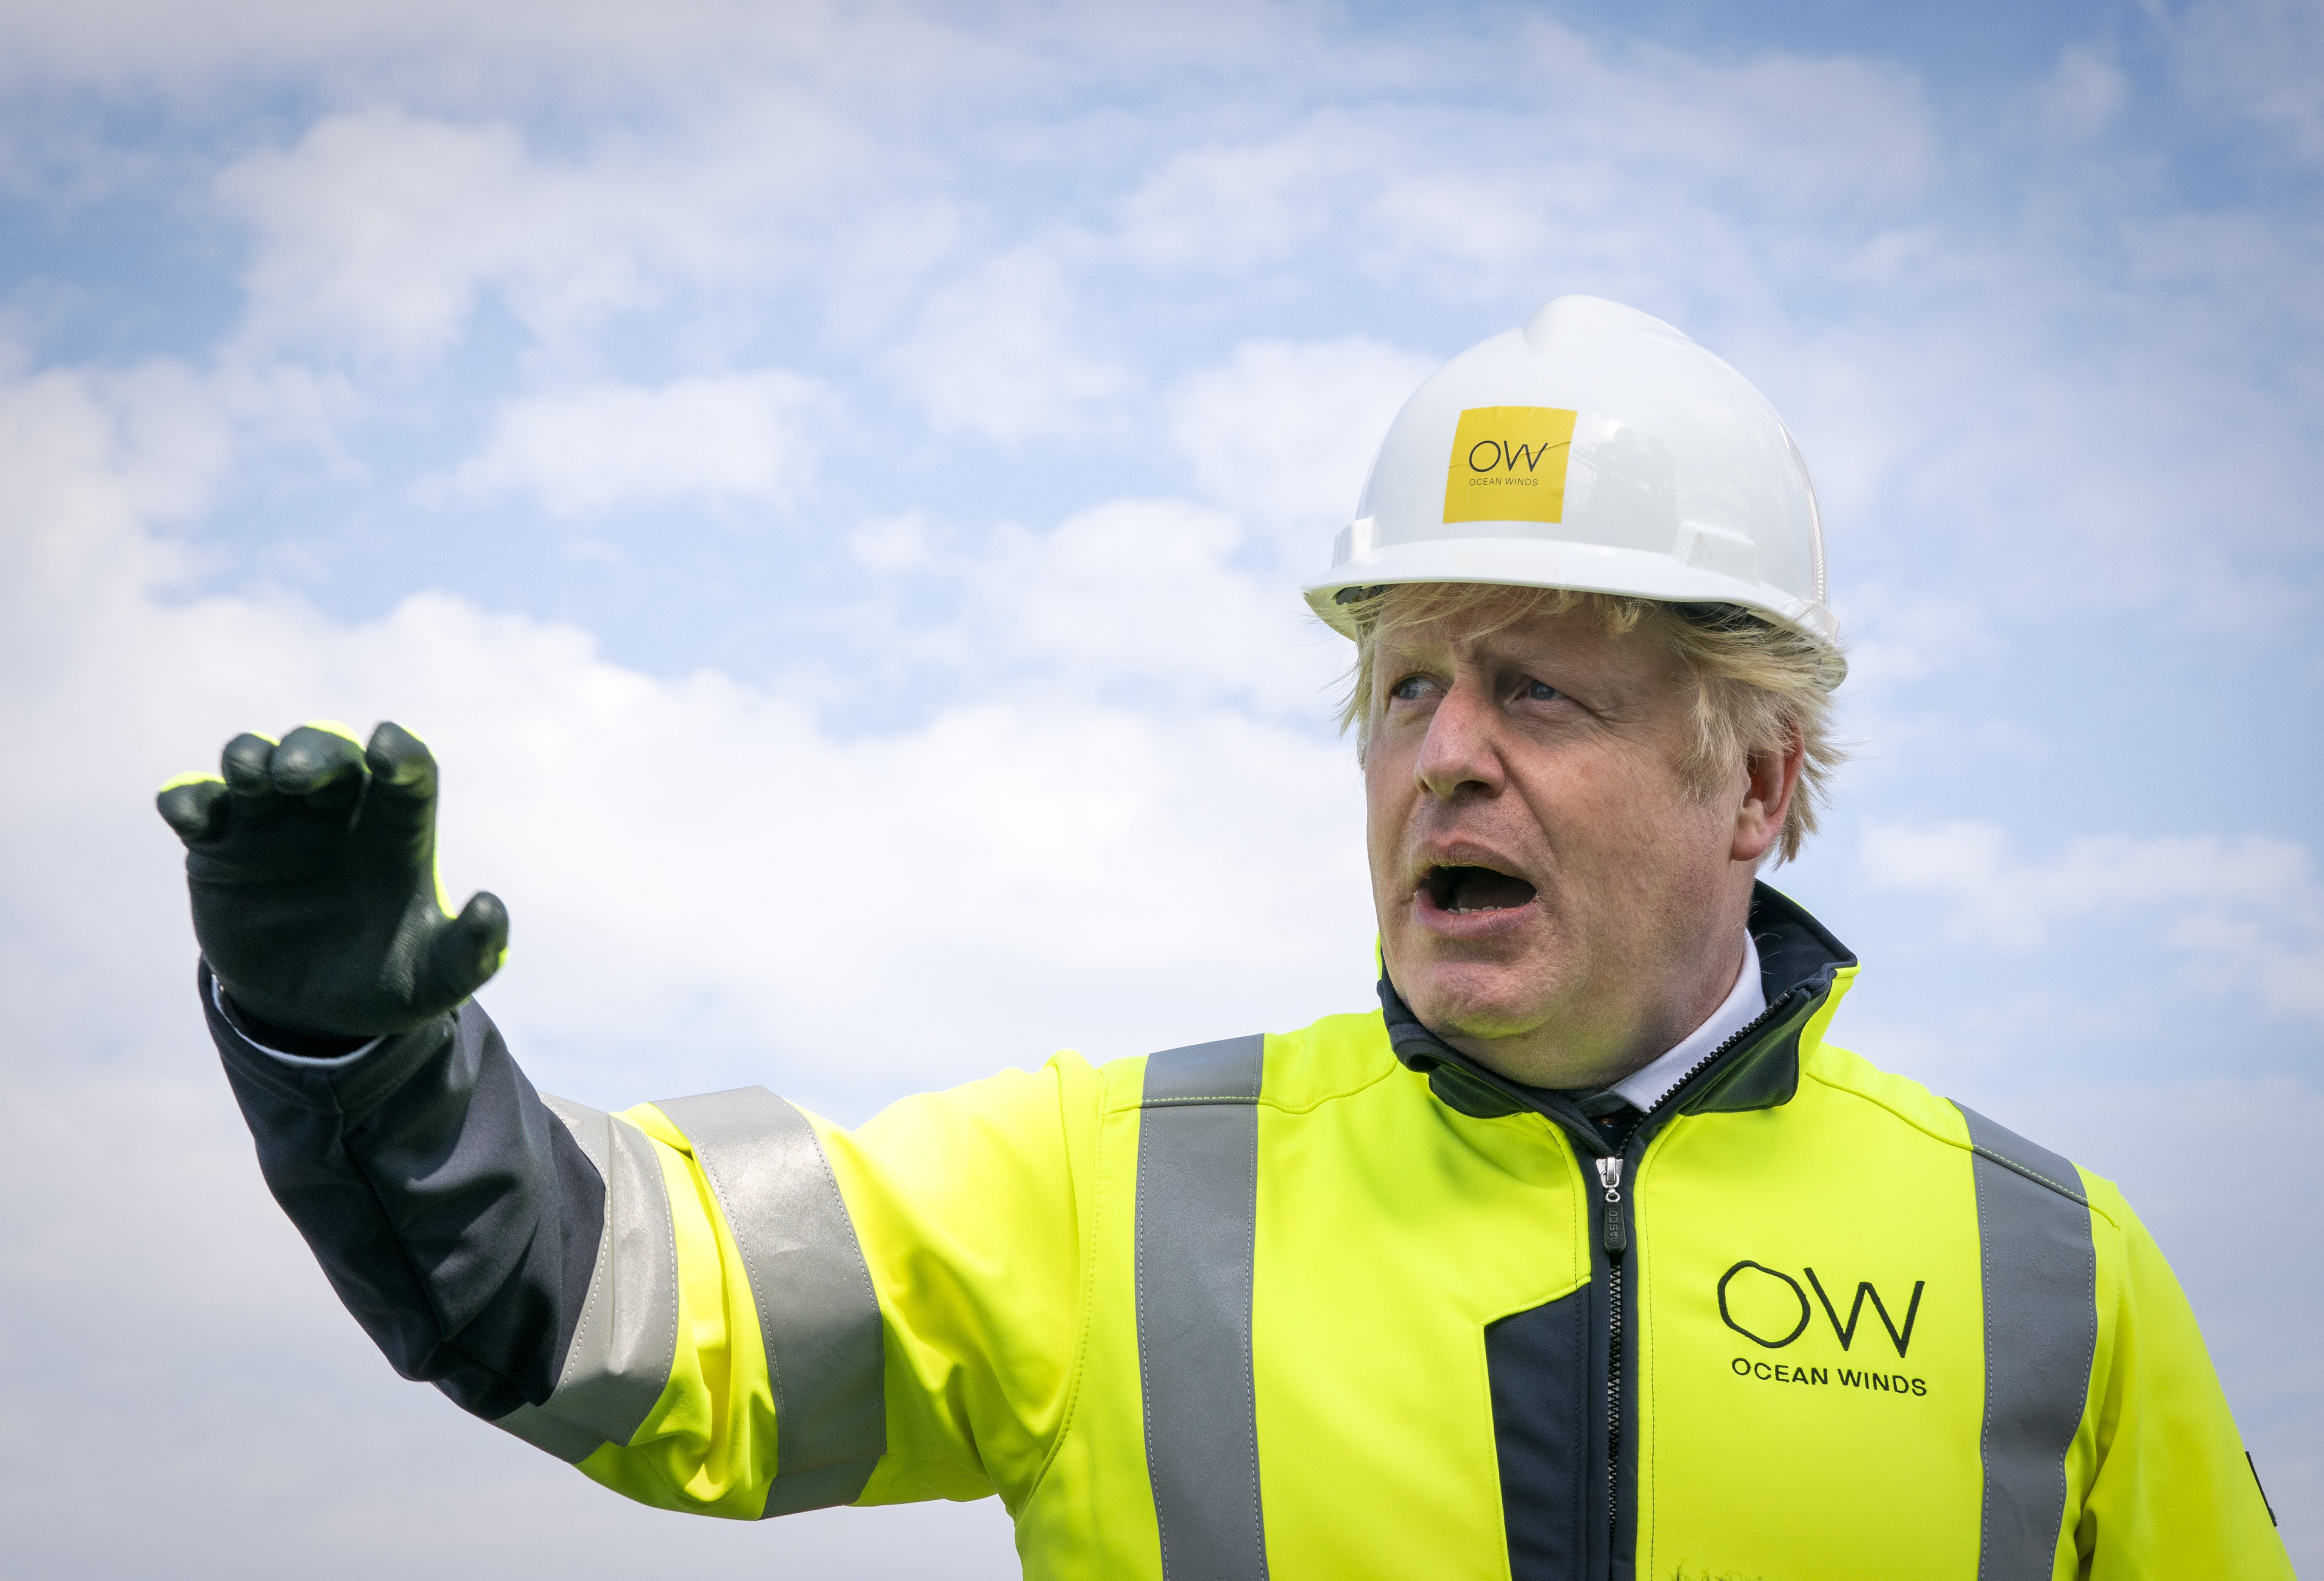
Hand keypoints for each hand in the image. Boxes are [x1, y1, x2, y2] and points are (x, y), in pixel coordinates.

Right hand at [157, 721, 507, 1037]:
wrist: (312, 1013)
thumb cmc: (384, 979)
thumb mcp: (435, 980)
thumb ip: (470, 951)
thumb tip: (490, 908)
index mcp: (396, 832)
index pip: (407, 772)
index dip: (399, 754)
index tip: (388, 748)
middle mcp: (334, 813)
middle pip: (327, 750)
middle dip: (312, 751)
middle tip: (296, 777)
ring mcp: (272, 824)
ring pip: (256, 761)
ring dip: (249, 758)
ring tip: (252, 780)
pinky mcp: (219, 848)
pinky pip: (196, 803)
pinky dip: (187, 797)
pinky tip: (187, 812)